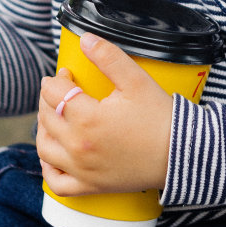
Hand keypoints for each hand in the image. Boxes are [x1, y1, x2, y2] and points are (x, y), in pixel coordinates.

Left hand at [36, 33, 172, 195]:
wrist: (182, 155)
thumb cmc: (160, 118)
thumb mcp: (136, 80)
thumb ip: (108, 56)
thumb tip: (85, 39)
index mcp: (87, 119)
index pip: (53, 93)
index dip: (56, 78)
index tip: (67, 73)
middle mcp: (78, 147)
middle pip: (46, 118)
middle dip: (48, 99)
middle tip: (61, 90)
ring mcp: (82, 170)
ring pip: (44, 148)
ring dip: (43, 129)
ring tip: (55, 117)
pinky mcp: (91, 187)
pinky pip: (56, 183)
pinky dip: (48, 168)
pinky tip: (54, 154)